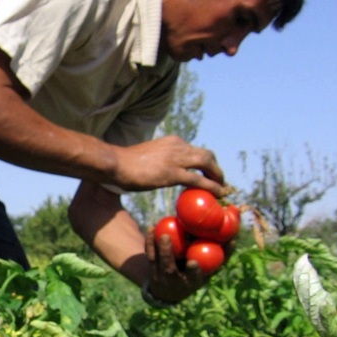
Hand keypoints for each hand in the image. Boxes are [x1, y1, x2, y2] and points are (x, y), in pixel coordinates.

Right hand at [111, 136, 226, 196]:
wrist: (114, 163)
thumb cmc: (124, 163)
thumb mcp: (147, 157)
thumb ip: (157, 160)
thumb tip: (157, 169)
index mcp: (171, 142)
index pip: (195, 150)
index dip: (205, 162)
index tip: (208, 173)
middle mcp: (177, 146)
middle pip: (207, 155)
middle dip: (216, 169)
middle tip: (220, 182)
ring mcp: (175, 159)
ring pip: (207, 164)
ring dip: (218, 177)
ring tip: (222, 190)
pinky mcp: (172, 174)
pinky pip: (199, 180)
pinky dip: (212, 187)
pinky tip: (218, 195)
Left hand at [145, 226, 233, 304]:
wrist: (170, 290)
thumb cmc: (198, 273)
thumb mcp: (211, 268)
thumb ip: (222, 253)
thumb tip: (234, 232)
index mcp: (192, 281)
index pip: (194, 277)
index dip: (193, 271)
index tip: (192, 262)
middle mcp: (174, 281)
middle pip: (169, 268)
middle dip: (166, 254)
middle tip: (167, 237)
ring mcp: (161, 276)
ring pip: (156, 261)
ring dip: (156, 245)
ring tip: (159, 230)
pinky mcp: (151, 269)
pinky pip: (149, 254)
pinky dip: (149, 241)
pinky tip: (151, 228)